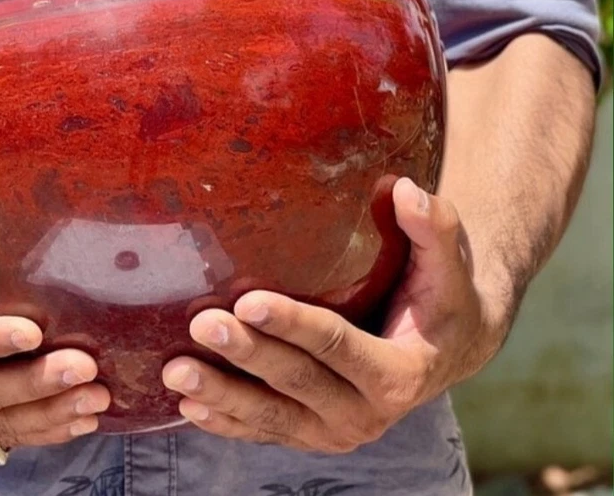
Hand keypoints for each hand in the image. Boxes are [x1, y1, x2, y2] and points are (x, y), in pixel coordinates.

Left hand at [162, 178, 506, 452]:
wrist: (446, 348)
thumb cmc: (442, 294)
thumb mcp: (447, 262)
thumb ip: (433, 227)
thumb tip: (406, 189)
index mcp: (400, 373)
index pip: (339, 346)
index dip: (293, 324)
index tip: (248, 301)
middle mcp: (367, 412)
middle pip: (297, 382)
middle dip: (247, 356)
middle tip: (201, 325)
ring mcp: (335, 430)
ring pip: (271, 418)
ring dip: (222, 396)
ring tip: (175, 372)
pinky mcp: (310, 432)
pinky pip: (262, 432)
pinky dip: (225, 422)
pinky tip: (186, 406)